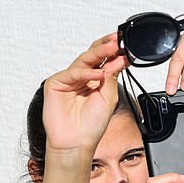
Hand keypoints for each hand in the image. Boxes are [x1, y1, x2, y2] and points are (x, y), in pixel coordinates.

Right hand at [42, 33, 128, 151]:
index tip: (127, 44)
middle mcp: (82, 78)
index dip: (115, 51)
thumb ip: (112, 77)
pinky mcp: (56, 83)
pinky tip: (98, 74)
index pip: (105, 60)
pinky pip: (73, 73)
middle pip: (93, 55)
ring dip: (99, 53)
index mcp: (95, 81)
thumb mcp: (109, 98)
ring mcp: (68, 79)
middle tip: (118, 39)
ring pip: (84, 60)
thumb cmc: (91, 126)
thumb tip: (119, 59)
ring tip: (112, 48)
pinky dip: (86, 73)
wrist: (76, 143)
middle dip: (106, 46)